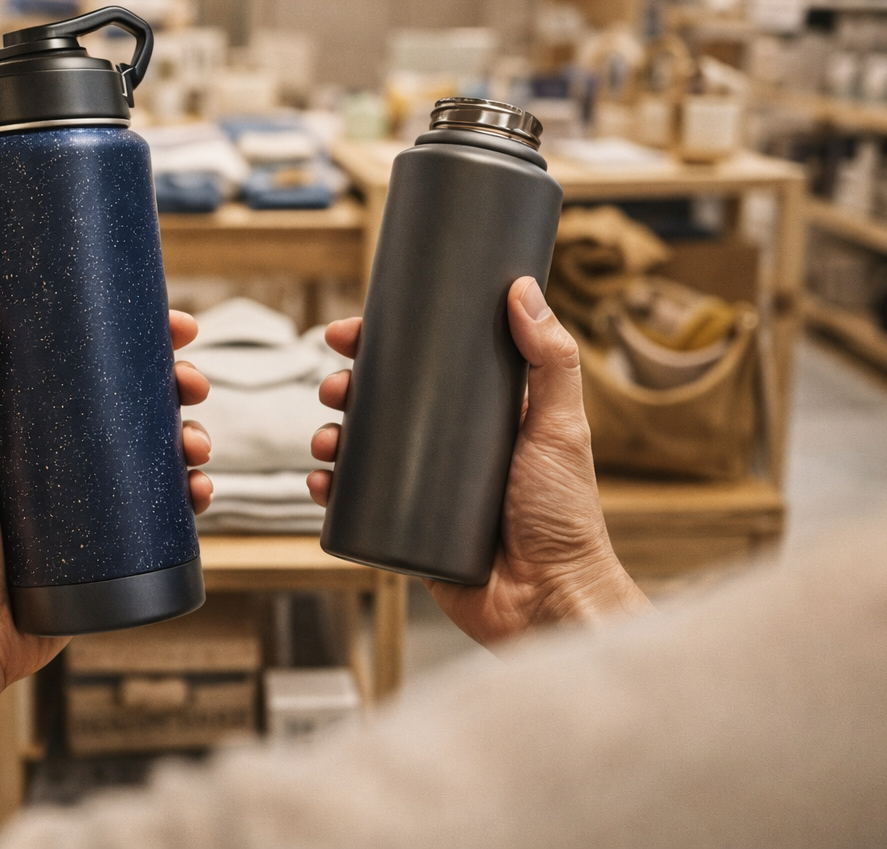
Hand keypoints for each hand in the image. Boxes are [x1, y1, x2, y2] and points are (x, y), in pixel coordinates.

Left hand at [0, 292, 213, 723]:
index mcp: (23, 424)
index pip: (85, 366)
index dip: (131, 342)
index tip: (169, 325)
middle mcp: (60, 456)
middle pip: (132, 405)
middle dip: (174, 387)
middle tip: (193, 383)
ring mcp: (88, 500)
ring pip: (154, 455)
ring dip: (189, 439)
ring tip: (197, 445)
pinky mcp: (109, 543)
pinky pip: (161, 513)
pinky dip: (190, 497)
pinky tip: (200, 493)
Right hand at [309, 277, 649, 645]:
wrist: (548, 599)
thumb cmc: (565, 516)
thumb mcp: (560, 427)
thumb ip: (551, 360)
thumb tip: (522, 289)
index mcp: (481, 417)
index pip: (423, 366)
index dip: (382, 346)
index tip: (350, 332)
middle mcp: (448, 449)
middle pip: (383, 404)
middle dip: (346, 390)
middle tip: (334, 388)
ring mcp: (423, 491)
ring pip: (362, 452)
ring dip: (329, 437)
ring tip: (325, 441)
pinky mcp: (405, 533)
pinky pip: (356, 508)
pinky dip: (330, 491)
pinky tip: (320, 484)